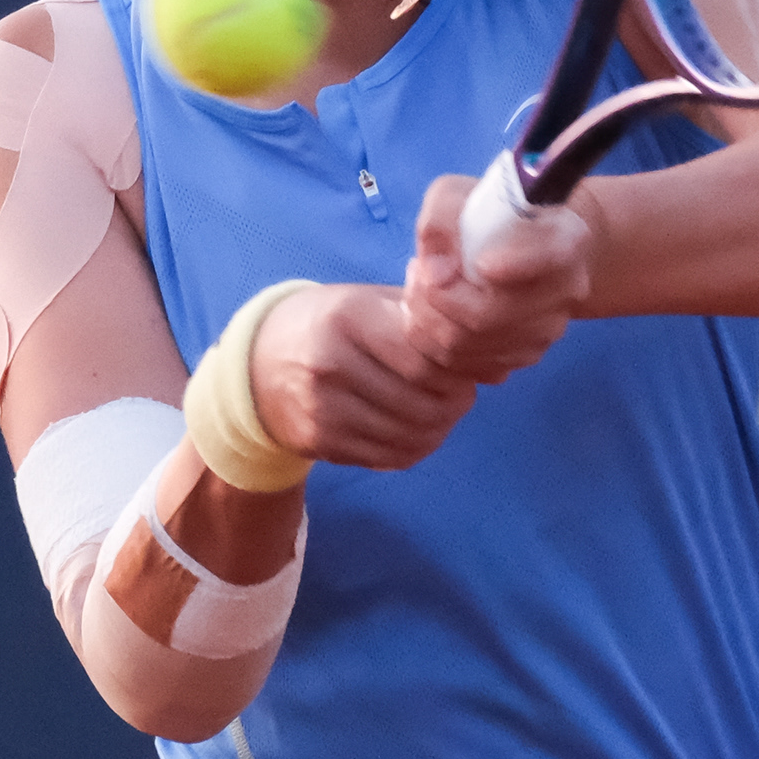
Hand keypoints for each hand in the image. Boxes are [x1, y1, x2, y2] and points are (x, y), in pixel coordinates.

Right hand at [249, 283, 477, 469]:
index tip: (467, 369)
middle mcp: (329, 364)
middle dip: (455, 403)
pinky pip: (388, 457)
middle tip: (461, 395)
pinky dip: (415, 448)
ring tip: (441, 412)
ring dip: (440, 429)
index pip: (424, 357)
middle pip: (421, 401)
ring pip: (410, 435)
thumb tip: (499, 366)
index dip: (458, 370)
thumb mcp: (370, 301)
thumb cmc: (333, 324)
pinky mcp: (318, 442)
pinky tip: (416, 431)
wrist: (259, 362)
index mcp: (348, 318)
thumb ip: (430, 324)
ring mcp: (320, 408)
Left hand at [402, 173, 595, 383]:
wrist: (521, 243)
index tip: (480, 262)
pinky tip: (432, 314)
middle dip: (436, 299)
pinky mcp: (524, 356)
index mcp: (566, 239)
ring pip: (470, 347)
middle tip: (417, 272)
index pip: (548, 256)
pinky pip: (468, 367)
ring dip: (427, 321)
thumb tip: (434, 272)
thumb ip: (441, 219)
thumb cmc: (489, 213)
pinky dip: (435, 345)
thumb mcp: (458, 194)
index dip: (512, 264)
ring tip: (419, 288)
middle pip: (490, 316)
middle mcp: (567, 290)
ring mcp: (548, 330)